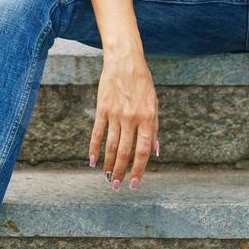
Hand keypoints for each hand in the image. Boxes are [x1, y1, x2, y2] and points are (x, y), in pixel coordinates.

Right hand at [89, 44, 158, 189]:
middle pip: (124, 152)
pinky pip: (97, 132)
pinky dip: (94, 148)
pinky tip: (92, 161)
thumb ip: (154, 129)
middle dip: (120, 172)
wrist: (125, 62)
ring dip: (108, 164)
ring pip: (110, 146)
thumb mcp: (154, 105)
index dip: (139, 169)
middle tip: (116, 186)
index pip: (142, 151)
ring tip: (106, 177)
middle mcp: (131, 119)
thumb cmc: (143, 84)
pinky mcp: (102, 109)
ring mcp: (115, 114)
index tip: (135, 183)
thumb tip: (156, 151)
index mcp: (147, 118)